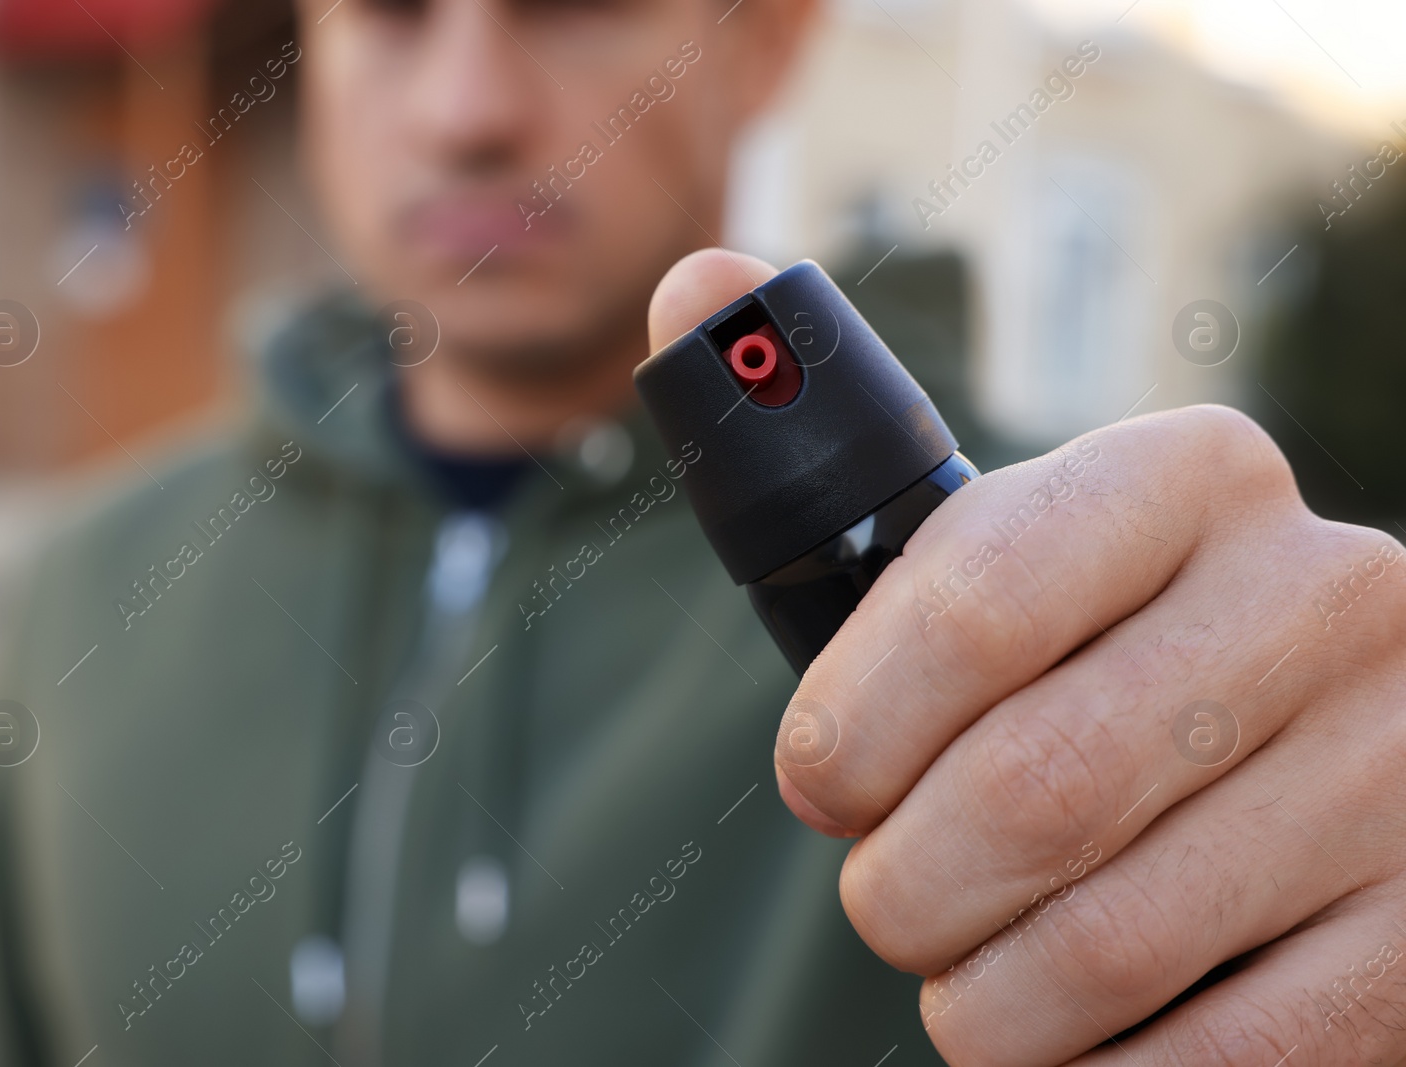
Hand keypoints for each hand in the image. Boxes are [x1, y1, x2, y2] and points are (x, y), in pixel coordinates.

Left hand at [650, 249, 1405, 1065]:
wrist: (1310, 768)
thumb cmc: (1086, 661)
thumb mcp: (988, 544)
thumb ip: (828, 438)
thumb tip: (690, 285)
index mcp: (1186, 479)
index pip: (973, 596)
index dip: (855, 726)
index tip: (821, 790)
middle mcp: (1323, 594)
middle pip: (1032, 789)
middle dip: (909, 888)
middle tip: (896, 905)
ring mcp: (1403, 759)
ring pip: (1110, 941)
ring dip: (990, 999)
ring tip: (977, 979)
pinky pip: (1228, 1053)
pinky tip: (1077, 1041)